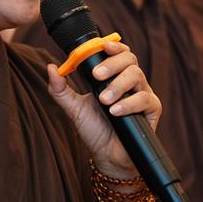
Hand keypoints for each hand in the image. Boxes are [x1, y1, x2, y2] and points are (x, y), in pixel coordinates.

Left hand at [46, 40, 160, 177]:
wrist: (107, 156)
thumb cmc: (94, 129)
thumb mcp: (73, 108)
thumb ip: (60, 89)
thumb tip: (50, 67)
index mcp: (114, 76)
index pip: (119, 53)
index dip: (114, 46)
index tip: (103, 46)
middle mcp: (130, 82)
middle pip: (130, 59)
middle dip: (112, 64)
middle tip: (97, 76)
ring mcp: (143, 94)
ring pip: (137, 76)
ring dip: (118, 85)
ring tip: (104, 101)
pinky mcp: (152, 109)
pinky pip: (145, 99)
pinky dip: (129, 103)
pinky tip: (115, 111)